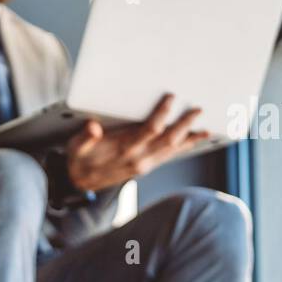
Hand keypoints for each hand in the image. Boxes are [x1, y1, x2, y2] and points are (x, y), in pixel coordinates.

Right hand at [66, 93, 210, 191]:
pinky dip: (183, 148)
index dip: (163, 113)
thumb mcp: (76, 147)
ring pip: (173, 150)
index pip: (150, 129)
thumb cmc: (80, 160)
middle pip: (169, 140)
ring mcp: (144, 164)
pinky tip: (193, 141)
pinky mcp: (146, 167)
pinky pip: (169, 156)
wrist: (80, 183)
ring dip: (190, 138)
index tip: (170, 98)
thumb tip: (93, 127)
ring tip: (206, 129)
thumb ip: (85, 137)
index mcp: (124, 150)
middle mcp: (138, 159)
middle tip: (197, 110)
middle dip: (185, 124)